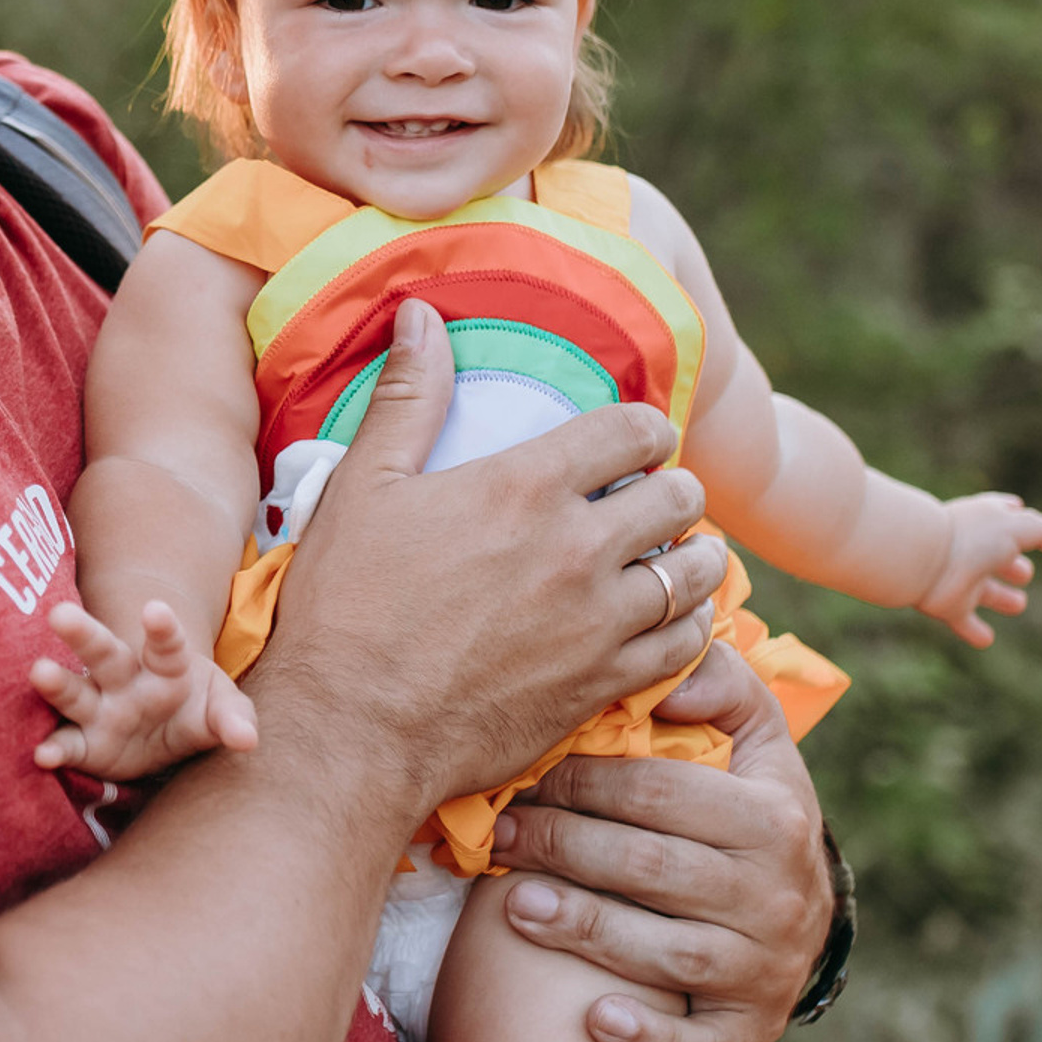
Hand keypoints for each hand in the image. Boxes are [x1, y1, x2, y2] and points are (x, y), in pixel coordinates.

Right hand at [31, 600, 255, 777]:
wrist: (166, 731)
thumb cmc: (196, 708)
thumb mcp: (221, 708)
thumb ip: (233, 718)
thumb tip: (247, 739)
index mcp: (163, 664)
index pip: (165, 643)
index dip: (161, 628)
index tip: (155, 610)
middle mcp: (124, 678)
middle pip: (103, 652)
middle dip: (83, 634)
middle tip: (61, 614)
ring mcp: (100, 708)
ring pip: (76, 692)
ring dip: (58, 683)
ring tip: (39, 672)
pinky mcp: (85, 744)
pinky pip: (68, 744)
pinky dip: (54, 748)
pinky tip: (41, 754)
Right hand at [263, 297, 728, 803]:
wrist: (354, 728)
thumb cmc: (345, 603)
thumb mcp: (362, 485)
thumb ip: (408, 397)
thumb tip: (421, 313)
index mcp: (524, 486)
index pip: (630, 431)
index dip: (647, 426)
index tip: (640, 436)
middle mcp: (578, 549)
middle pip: (679, 499)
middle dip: (675, 488)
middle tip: (656, 496)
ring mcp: (599, 623)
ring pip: (696, 574)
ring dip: (694, 557)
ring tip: (676, 556)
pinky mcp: (604, 686)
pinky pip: (686, 645)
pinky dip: (689, 625)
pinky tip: (669, 619)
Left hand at [487, 645, 831, 1041]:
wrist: (800, 912)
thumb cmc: (747, 808)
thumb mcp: (754, 740)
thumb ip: (720, 687)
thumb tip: (675, 662)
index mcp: (775, 815)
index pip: (661, 792)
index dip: (581, 779)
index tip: (521, 772)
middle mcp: (779, 895)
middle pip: (651, 867)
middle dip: (561, 847)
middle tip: (494, 836)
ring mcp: (767, 967)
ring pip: (668, 953)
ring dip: (586, 930)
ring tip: (514, 907)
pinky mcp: (751, 1027)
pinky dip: (651, 1037)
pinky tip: (594, 1021)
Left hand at [918, 493, 1041, 646]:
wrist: (919, 559)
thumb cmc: (969, 537)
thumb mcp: (1015, 527)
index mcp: (984, 524)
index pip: (1001, 515)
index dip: (1012, 515)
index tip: (1017, 508)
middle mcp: (971, 551)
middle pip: (995, 559)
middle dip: (1012, 566)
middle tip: (1024, 573)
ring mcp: (960, 580)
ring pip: (984, 591)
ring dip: (1000, 598)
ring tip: (1017, 604)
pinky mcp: (948, 606)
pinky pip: (963, 621)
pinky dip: (974, 630)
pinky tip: (985, 640)